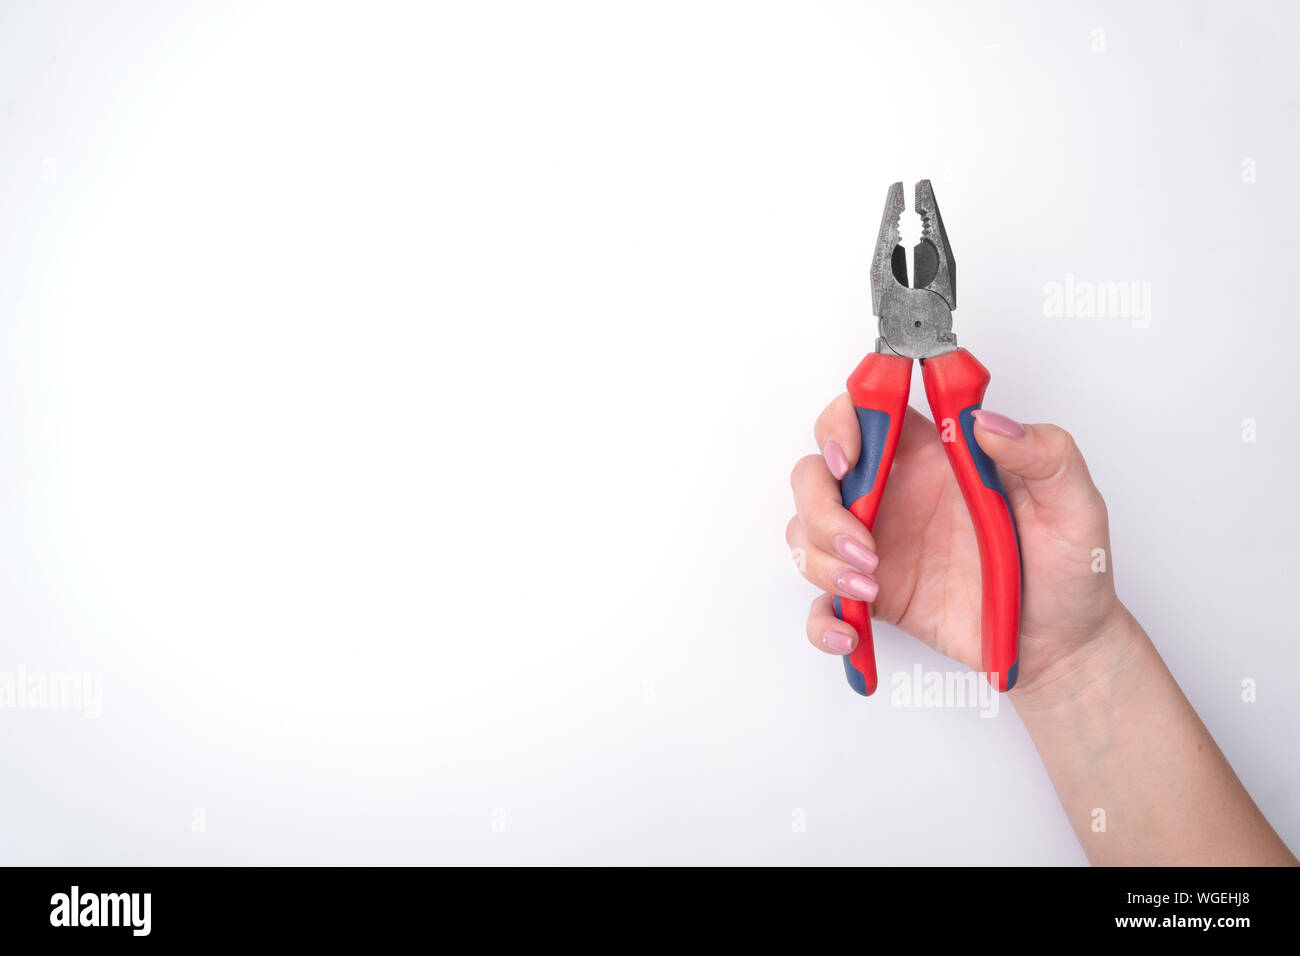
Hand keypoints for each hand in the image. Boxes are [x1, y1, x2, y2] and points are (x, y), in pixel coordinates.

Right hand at [786, 396, 1125, 693]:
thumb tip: (987, 422)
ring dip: (821, 560)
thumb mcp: (1077, 505)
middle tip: (861, 544)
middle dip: (820, 506)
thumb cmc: (1069, 570)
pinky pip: (822, 601)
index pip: (867, 413)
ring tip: (870, 587)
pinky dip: (822, 618)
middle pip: (817, 473)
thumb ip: (1046, 453)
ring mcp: (879, 545)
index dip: (841, 423)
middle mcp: (898, 494)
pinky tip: (849, 631)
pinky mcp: (875, 596)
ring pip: (807, 533)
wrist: (1064, 645)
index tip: (850, 455)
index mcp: (938, 456)